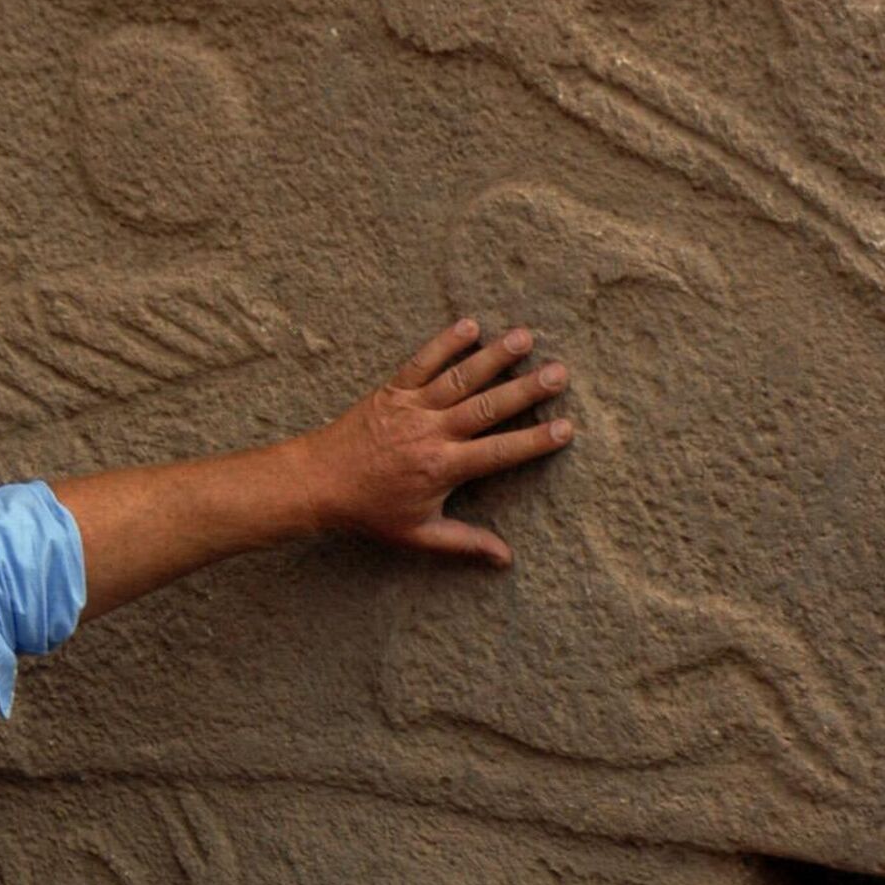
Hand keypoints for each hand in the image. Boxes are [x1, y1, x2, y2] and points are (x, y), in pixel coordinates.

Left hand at [306, 318, 573, 565]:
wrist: (318, 483)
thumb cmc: (370, 511)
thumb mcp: (417, 535)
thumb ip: (464, 543)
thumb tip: (506, 559)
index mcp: (442, 468)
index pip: (499, 453)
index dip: (534, 441)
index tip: (566, 428)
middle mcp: (431, 433)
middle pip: (487, 407)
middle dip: (526, 390)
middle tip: (560, 372)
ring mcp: (412, 407)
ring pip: (459, 378)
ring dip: (493, 357)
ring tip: (525, 338)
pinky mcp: (392, 390)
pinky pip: (422, 361)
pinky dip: (444, 343)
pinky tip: (470, 325)